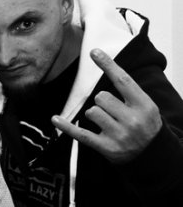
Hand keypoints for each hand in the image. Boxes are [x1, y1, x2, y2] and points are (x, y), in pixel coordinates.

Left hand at [52, 48, 161, 163]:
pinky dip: (66, 126)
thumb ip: (129, 91)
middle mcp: (132, 120)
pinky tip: (55, 119)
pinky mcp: (105, 147)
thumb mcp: (146, 106)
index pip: (123, 80)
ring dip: (94, 115)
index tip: (94, 52)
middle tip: (113, 112)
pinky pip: (80, 133)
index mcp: (144, 105)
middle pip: (101, 97)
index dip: (108, 65)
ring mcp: (118, 135)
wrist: (152, 154)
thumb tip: (106, 66)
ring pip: (91, 112)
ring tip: (107, 123)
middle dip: (102, 102)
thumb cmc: (144, 125)